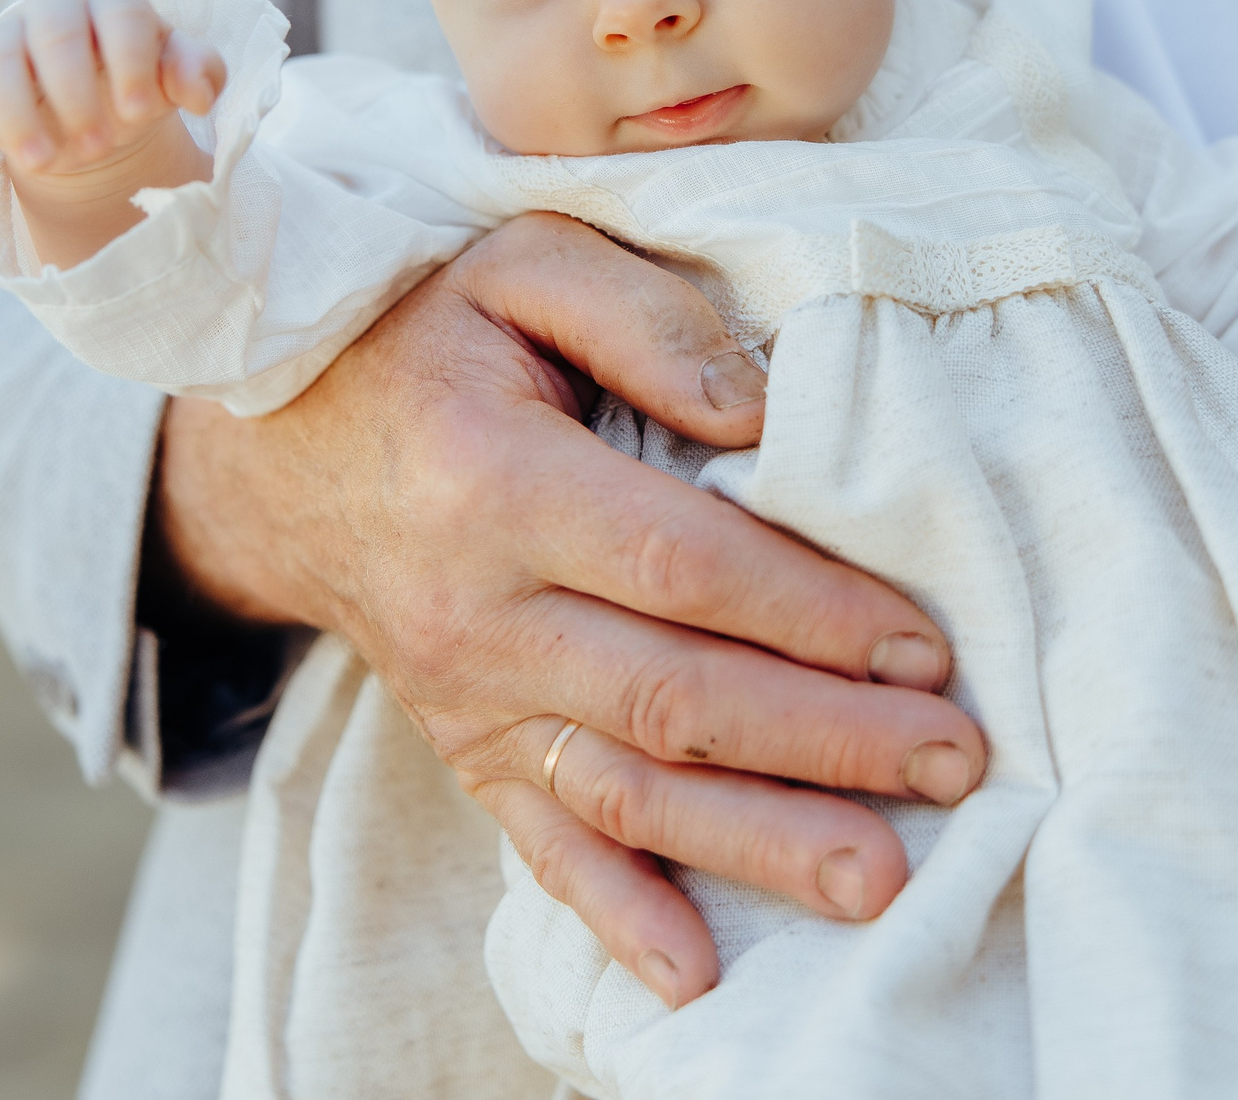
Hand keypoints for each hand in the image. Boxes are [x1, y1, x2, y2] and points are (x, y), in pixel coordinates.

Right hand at [0, 0, 226, 266]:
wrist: (94, 118)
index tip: (139, 113)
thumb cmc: (137, 86)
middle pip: (54, 38)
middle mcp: (54, 12)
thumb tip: (196, 90)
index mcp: (112, 5)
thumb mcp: (175, 81)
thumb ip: (198, 72)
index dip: (131, 60)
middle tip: (96, 149)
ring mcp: (4, 39)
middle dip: (74, 97)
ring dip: (15, 114)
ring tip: (41, 162)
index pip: (121, 14)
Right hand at [158, 213, 986, 1007]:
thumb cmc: (426, 339)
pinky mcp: (464, 747)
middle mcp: (476, 609)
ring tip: (878, 881)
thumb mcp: (521, 263)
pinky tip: (697, 974)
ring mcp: (466, 695)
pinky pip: (540, 844)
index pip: (679, 565)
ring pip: (624, 788)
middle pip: (672, 694)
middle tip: (954, 762)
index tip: (921, 643)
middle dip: (824, 740)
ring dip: (756, 841)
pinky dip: (617, 915)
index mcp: (495, 480)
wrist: (283, 449)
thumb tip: (764, 415)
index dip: (807, 611)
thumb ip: (647, 319)